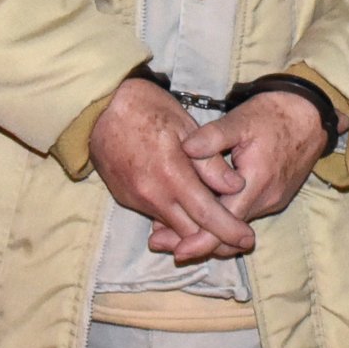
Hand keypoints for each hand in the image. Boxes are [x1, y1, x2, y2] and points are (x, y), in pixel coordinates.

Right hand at [90, 79, 254, 264]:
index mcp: (172, 174)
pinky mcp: (126, 200)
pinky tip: (187, 210)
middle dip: (215, 239)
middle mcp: (153, 194)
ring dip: (194, 231)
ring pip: (172, 229)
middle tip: (237, 237)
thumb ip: (210, 162)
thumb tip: (236, 187)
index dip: (230, 230)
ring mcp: (137, 200)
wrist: (100, 108)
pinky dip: (175, 219)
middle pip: (190, 232)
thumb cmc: (147, 108)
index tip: (248, 240)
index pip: (207, 215)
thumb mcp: (185, 126)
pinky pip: (156, 218)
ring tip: (216, 226)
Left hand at [162, 90, 339, 244]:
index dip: (200, 240)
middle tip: (159, 240)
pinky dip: (222, 217)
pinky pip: (244, 214)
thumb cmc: (275, 114)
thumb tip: (185, 148)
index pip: (225, 224)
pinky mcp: (274, 197)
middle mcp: (266, 199)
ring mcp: (272, 200)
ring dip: (207, 228)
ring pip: (235, 225)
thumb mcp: (242, 119)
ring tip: (170, 227)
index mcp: (256, 182)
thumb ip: (213, 136)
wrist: (311, 114)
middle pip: (227, 232)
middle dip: (195, 239)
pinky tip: (200, 209)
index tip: (175, 250)